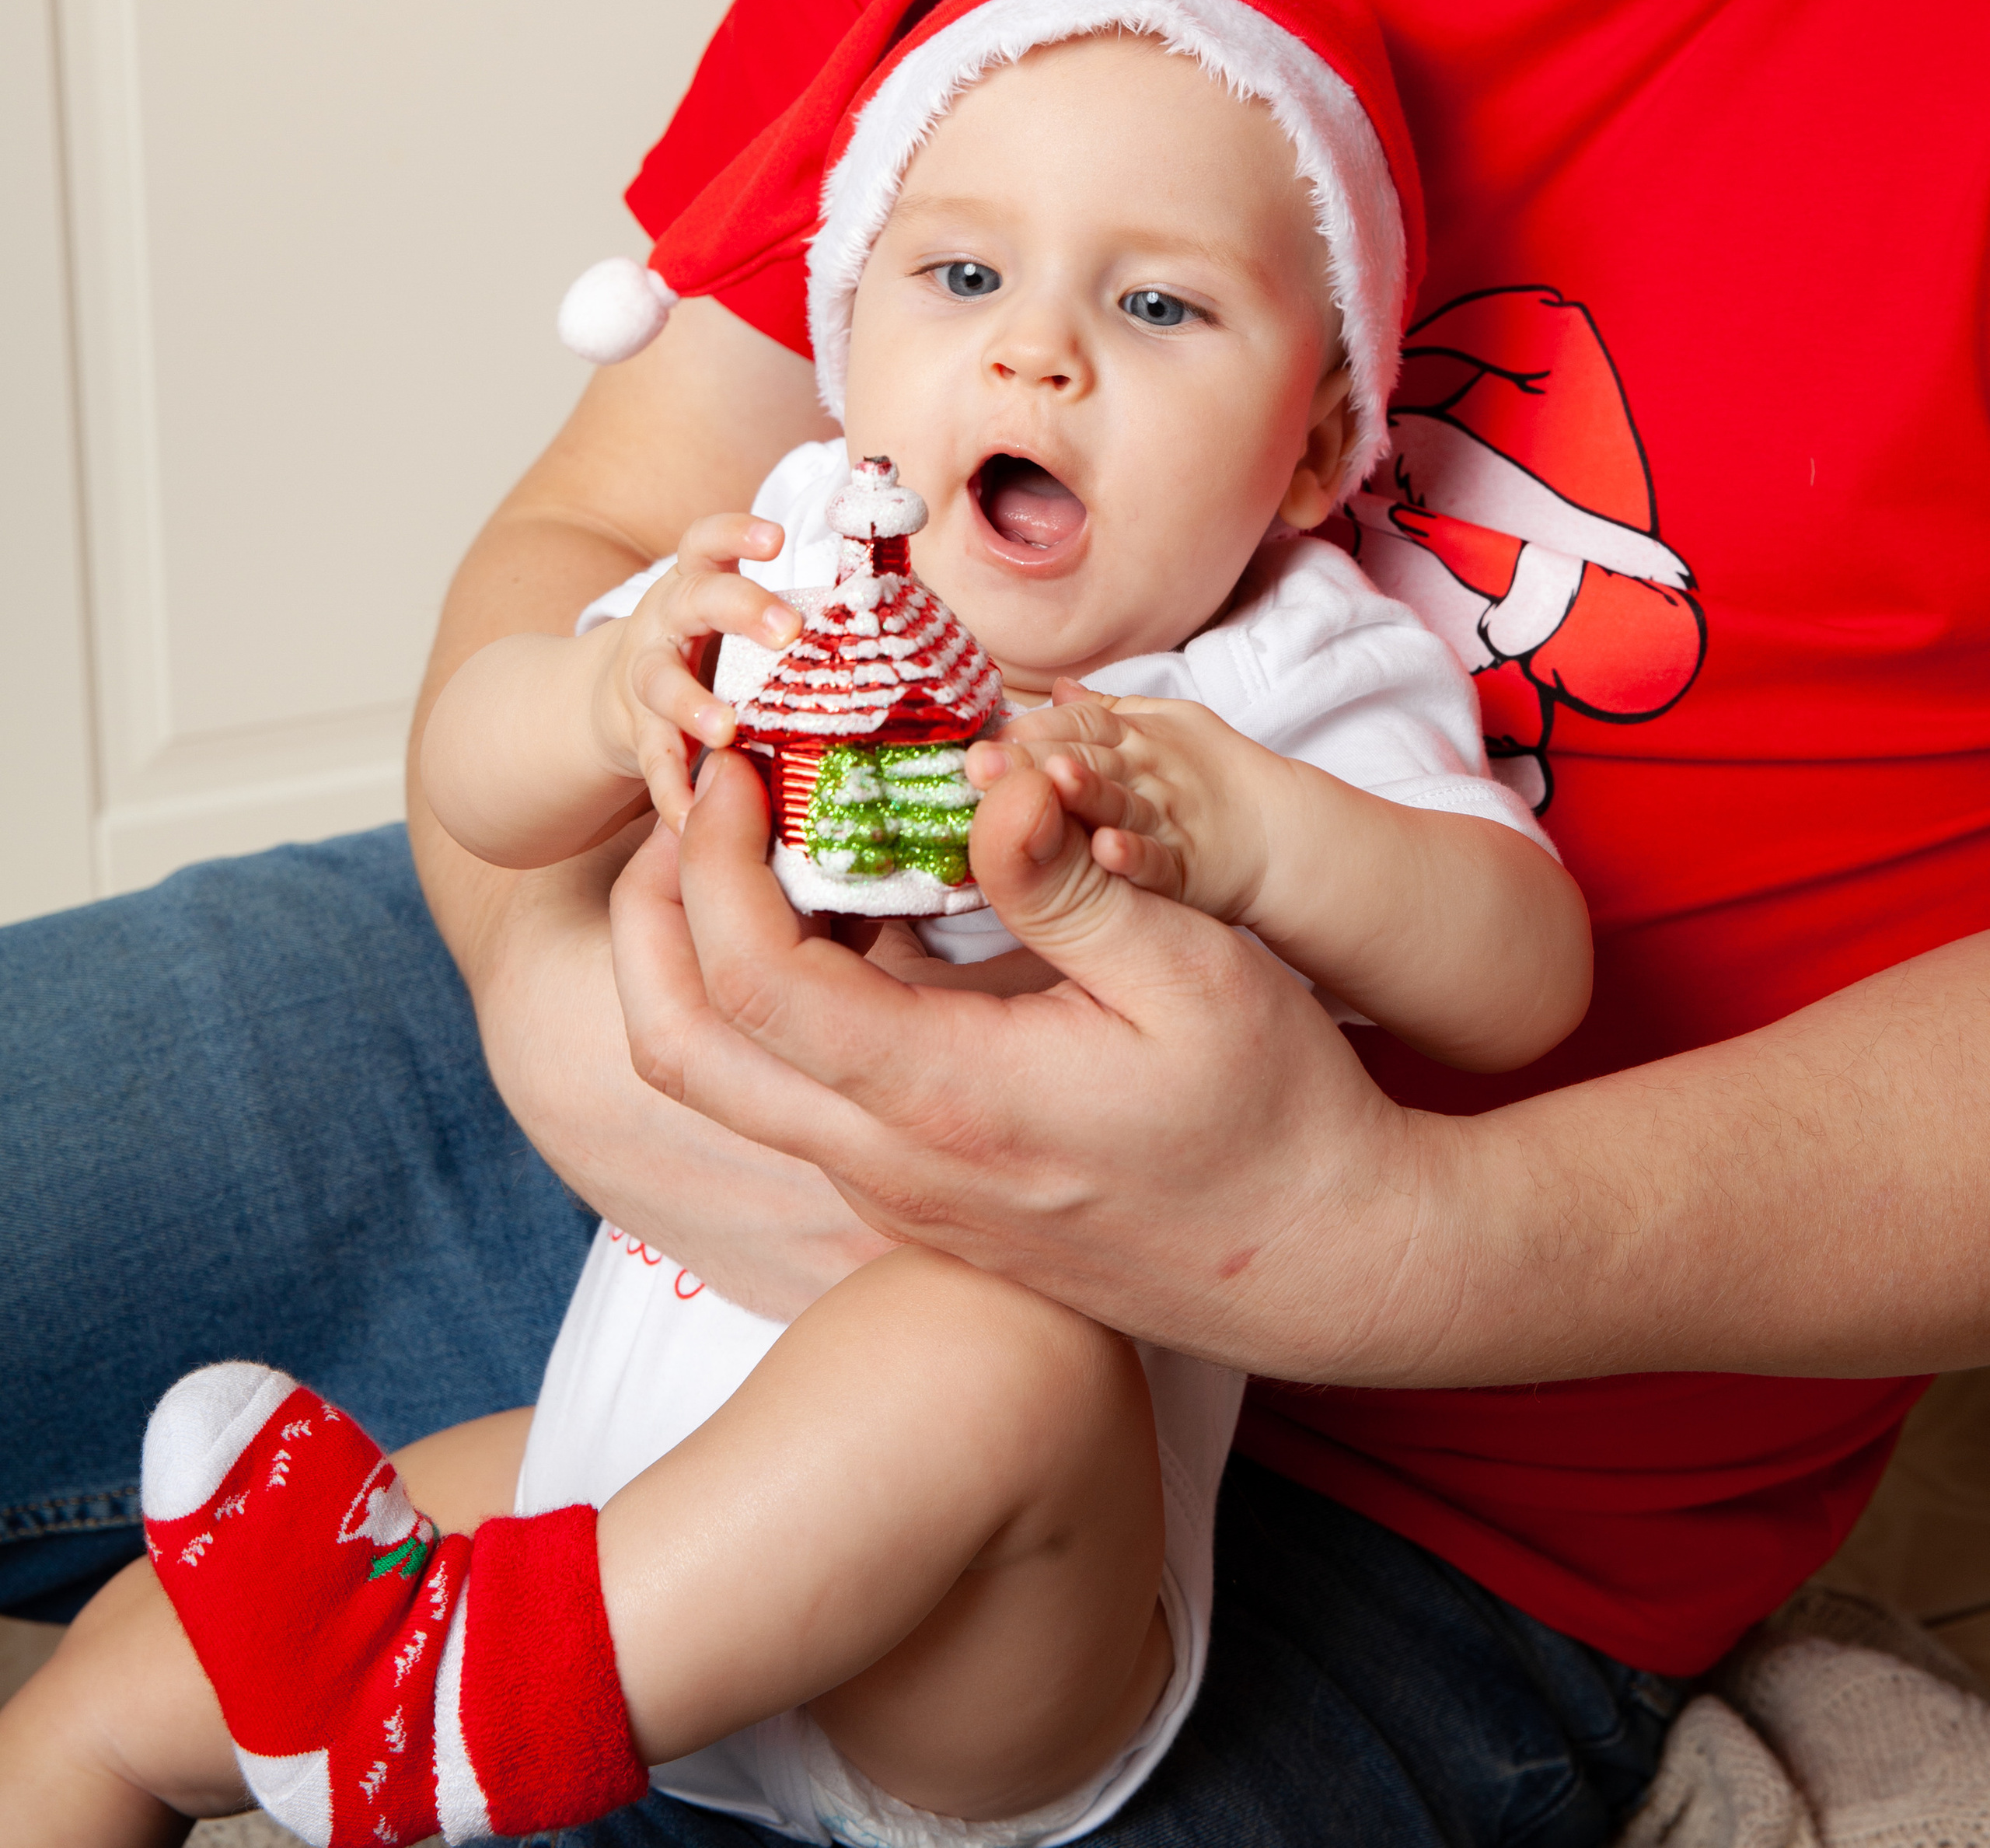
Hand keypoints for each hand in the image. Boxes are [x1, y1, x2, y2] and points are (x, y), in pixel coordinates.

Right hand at [593, 510, 803, 831]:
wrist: (615, 695)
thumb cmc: (710, 651)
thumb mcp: (738, 620)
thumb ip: (799, 620)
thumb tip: (909, 619)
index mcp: (699, 582)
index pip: (709, 540)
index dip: (738, 532)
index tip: (777, 538)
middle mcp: (667, 619)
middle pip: (696, 599)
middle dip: (742, 609)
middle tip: (788, 631)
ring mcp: (646, 673)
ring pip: (661, 680)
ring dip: (693, 705)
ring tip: (725, 732)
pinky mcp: (636, 731)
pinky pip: (652, 759)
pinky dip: (672, 789)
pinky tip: (692, 818)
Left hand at [609, 747, 1447, 1375]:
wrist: (1323, 1263)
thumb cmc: (1275, 1113)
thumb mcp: (1194, 970)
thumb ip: (1068, 879)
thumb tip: (982, 781)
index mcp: (946, 1100)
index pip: (751, 980)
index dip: (713, 859)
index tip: (746, 763)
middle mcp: (892, 1163)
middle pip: (681, 1049)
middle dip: (651, 913)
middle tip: (699, 797)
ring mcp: (899, 1188)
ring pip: (731, 1078)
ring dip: (708, 951)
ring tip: (767, 830)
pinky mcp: (924, 1190)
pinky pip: (802, 1090)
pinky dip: (780, 992)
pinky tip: (857, 905)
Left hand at [968, 686, 1294, 924]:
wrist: (1279, 835)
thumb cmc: (1212, 779)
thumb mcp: (1166, 726)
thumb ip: (1109, 711)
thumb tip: (1055, 689)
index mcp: (1136, 737)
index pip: (1079, 723)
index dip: (1033, 729)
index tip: (987, 738)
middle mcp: (1147, 772)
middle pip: (1088, 758)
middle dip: (1037, 759)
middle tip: (987, 762)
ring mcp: (1167, 817)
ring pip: (1120, 802)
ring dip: (1086, 792)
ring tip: (1051, 783)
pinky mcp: (1186, 865)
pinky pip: (1157, 860)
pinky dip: (1133, 855)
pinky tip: (1105, 851)